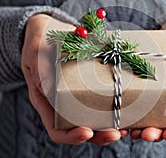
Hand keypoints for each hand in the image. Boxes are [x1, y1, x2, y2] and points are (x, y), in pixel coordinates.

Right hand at [21, 14, 127, 144]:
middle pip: (79, 129)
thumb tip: (56, 81)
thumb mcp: (36, 53)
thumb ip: (43, 67)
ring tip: (127, 128)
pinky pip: (102, 101)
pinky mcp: (89, 86)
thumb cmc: (39, 42)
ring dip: (110, 127)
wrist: (49, 31)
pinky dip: (115, 109)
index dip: (70, 136)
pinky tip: (128, 109)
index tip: (86, 132)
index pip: (55, 128)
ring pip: (93, 120)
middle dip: (99, 135)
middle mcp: (62, 103)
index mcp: (46, 101)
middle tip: (116, 133)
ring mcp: (77, 95)